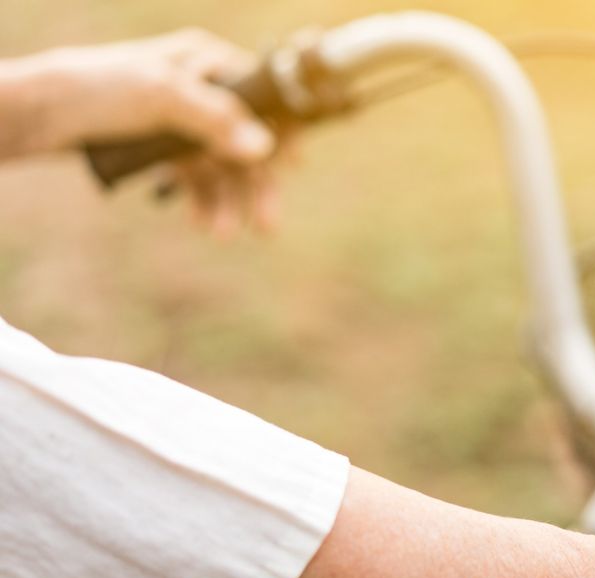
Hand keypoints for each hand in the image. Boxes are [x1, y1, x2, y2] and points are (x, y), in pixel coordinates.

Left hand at [16, 29, 283, 233]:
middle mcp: (203, 91)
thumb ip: (215, 121)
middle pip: (246, 141)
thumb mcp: (161, 98)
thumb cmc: (98, 91)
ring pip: (222, 166)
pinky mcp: (165, 148)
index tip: (293, 165)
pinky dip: (203, 199)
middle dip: (255, 184)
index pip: (262, 97)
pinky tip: (204, 222)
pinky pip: (196, 178)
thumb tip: (266, 148)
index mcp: (207, 64)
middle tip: (267, 226)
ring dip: (227, 200)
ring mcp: (185, 122)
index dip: (281, 130)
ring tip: (223, 233)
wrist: (39, 115)